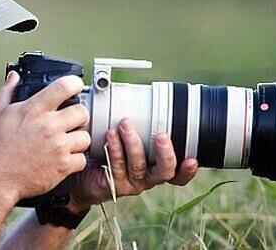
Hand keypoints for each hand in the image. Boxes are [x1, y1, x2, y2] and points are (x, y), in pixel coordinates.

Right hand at [0, 72, 90, 205]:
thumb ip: (7, 92)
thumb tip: (14, 77)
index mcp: (34, 110)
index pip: (64, 87)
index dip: (74, 83)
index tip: (74, 86)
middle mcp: (49, 126)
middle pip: (82, 112)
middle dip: (79, 115)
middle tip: (71, 121)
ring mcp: (58, 147)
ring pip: (85, 136)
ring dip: (78, 139)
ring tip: (67, 142)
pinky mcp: (63, 166)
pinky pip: (82, 159)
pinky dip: (75, 160)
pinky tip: (64, 158)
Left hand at [65, 118, 197, 210]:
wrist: (82, 174)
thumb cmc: (107, 151)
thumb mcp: (127, 136)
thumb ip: (137, 122)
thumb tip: (138, 91)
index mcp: (156, 166)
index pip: (178, 172)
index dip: (188, 169)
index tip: (192, 159)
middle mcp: (147, 177)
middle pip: (165, 172)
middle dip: (165, 153)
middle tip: (161, 136)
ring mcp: (131, 182)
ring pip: (138, 166)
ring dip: (133, 143)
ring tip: (124, 124)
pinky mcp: (113, 184)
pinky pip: (116, 167)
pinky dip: (114, 149)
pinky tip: (110, 136)